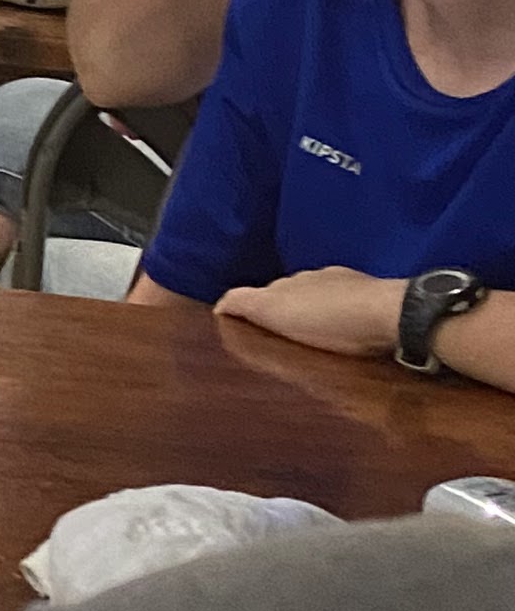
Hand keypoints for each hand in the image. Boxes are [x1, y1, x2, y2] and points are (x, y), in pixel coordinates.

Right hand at [214, 268, 403, 357]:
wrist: (391, 315)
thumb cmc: (330, 318)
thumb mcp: (274, 310)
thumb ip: (244, 303)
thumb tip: (219, 304)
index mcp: (292, 281)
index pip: (264, 290)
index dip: (254, 306)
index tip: (248, 324)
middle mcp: (318, 278)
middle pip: (292, 291)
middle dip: (283, 308)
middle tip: (278, 332)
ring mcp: (349, 286)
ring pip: (322, 296)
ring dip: (314, 310)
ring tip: (312, 332)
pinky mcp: (375, 300)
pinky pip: (350, 304)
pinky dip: (341, 313)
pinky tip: (346, 328)